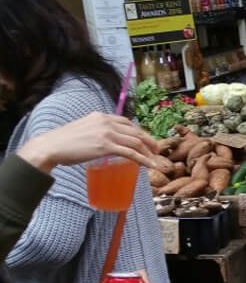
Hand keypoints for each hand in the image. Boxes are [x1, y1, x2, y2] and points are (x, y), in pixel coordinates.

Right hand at [17, 113, 159, 173]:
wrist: (51, 146)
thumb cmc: (63, 142)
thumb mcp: (83, 129)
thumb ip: (96, 131)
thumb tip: (104, 141)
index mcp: (101, 116)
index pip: (126, 122)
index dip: (139, 131)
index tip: (145, 140)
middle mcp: (106, 122)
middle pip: (135, 131)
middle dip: (149, 141)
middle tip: (156, 150)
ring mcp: (107, 133)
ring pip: (136, 142)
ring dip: (148, 152)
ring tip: (155, 160)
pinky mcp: (106, 146)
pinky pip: (131, 153)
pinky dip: (144, 160)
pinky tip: (151, 165)